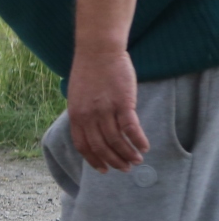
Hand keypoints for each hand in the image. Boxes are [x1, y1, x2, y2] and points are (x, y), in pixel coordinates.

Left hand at [66, 47, 148, 171]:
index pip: (83, 146)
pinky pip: (131, 127)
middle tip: (125, 168)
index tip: (103, 169)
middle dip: (113, 161)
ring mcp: (105, 110)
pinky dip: (138, 139)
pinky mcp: (122, 102)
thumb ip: (82, 114)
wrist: (98, 51)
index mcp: (76, 116)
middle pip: (101, 147)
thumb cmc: (88, 72)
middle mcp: (89, 116)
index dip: (94, 160)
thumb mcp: (77, 96)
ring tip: (137, 161)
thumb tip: (90, 130)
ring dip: (127, 154)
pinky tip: (144, 146)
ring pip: (116, 140)